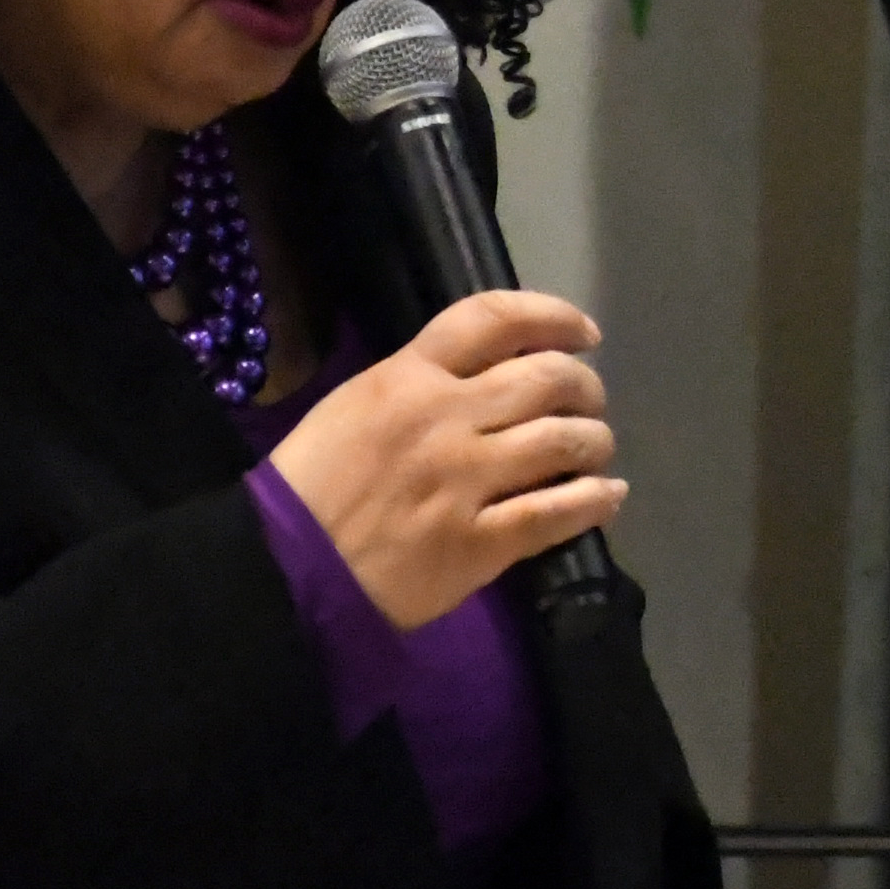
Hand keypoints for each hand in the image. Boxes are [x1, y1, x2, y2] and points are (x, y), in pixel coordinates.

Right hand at [265, 290, 623, 627]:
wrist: (281, 572)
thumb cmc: (309, 488)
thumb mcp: (353, 408)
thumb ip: (419, 385)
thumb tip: (484, 377)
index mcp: (408, 377)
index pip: (494, 318)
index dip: (553, 317)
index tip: (585, 334)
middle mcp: (445, 418)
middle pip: (548, 378)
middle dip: (586, 387)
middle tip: (590, 404)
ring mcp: (465, 481)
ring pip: (564, 441)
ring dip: (595, 443)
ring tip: (596, 452)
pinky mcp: (478, 543)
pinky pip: (557, 512)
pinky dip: (595, 500)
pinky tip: (608, 497)